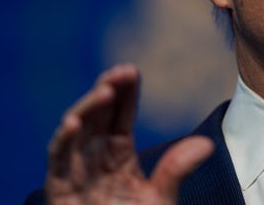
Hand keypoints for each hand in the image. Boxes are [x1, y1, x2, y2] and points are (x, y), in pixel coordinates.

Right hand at [45, 63, 213, 203]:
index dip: (126, 92)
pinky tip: (74, 122)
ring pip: (77, 128)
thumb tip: (206, 144)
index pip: (121, 114)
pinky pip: (57, 158)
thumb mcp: (159, 199)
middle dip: (108, 89)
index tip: (133, 70)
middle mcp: (95, 155)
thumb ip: (176, 170)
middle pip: (98, 114)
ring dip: (88, 107)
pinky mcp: (58, 187)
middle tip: (122, 71)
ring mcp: (75, 169)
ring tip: (106, 91)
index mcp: (119, 153)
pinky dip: (62, 139)